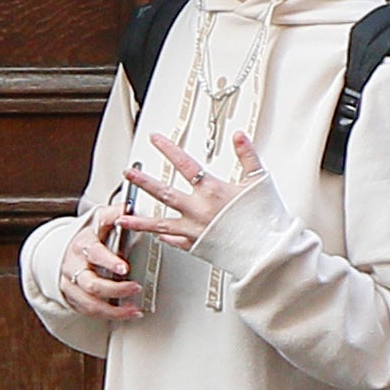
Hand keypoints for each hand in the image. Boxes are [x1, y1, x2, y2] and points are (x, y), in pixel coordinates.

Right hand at [55, 206, 146, 321]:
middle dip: (115, 289)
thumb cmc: (87, 237)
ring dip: (114, 309)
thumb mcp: (98, 220)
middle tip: (135, 288)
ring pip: (90, 303)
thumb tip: (128, 206)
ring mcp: (72, 286)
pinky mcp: (74, 299)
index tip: (123, 267)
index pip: (93, 253)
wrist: (62, 252)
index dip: (108, 261)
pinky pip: (91, 312)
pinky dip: (110, 315)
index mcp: (82, 245)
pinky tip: (127, 314)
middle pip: (91, 284)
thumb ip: (113, 213)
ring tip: (134, 309)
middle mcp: (74, 268)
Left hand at [118, 128, 261, 253]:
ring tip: (122, 217)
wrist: (266, 252)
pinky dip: (165, 238)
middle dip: (142, 181)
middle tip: (128, 174)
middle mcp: (197, 210)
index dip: (168, 148)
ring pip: (159, 224)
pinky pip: (174, 242)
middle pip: (163, 192)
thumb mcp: (258, 181)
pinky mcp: (196, 247)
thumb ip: (247, 156)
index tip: (155, 140)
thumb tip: (240, 136)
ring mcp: (194, 231)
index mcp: (211, 191)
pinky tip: (157, 236)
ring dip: (139, 220)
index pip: (184, 164)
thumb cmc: (264, 219)